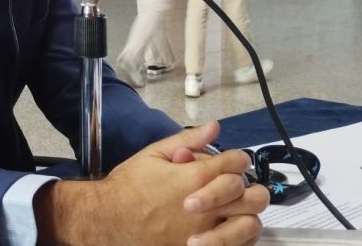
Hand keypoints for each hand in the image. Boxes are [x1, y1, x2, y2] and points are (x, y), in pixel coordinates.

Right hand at [36, 122, 268, 245]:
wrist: (108, 220)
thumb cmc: (128, 187)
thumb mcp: (154, 154)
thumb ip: (187, 140)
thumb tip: (213, 127)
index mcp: (196, 178)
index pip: (237, 162)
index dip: (236, 158)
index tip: (230, 161)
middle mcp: (207, 207)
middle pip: (253, 194)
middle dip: (248, 186)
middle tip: (235, 187)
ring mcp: (206, 233)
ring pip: (249, 225)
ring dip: (245, 214)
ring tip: (233, 211)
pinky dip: (236, 239)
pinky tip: (224, 230)